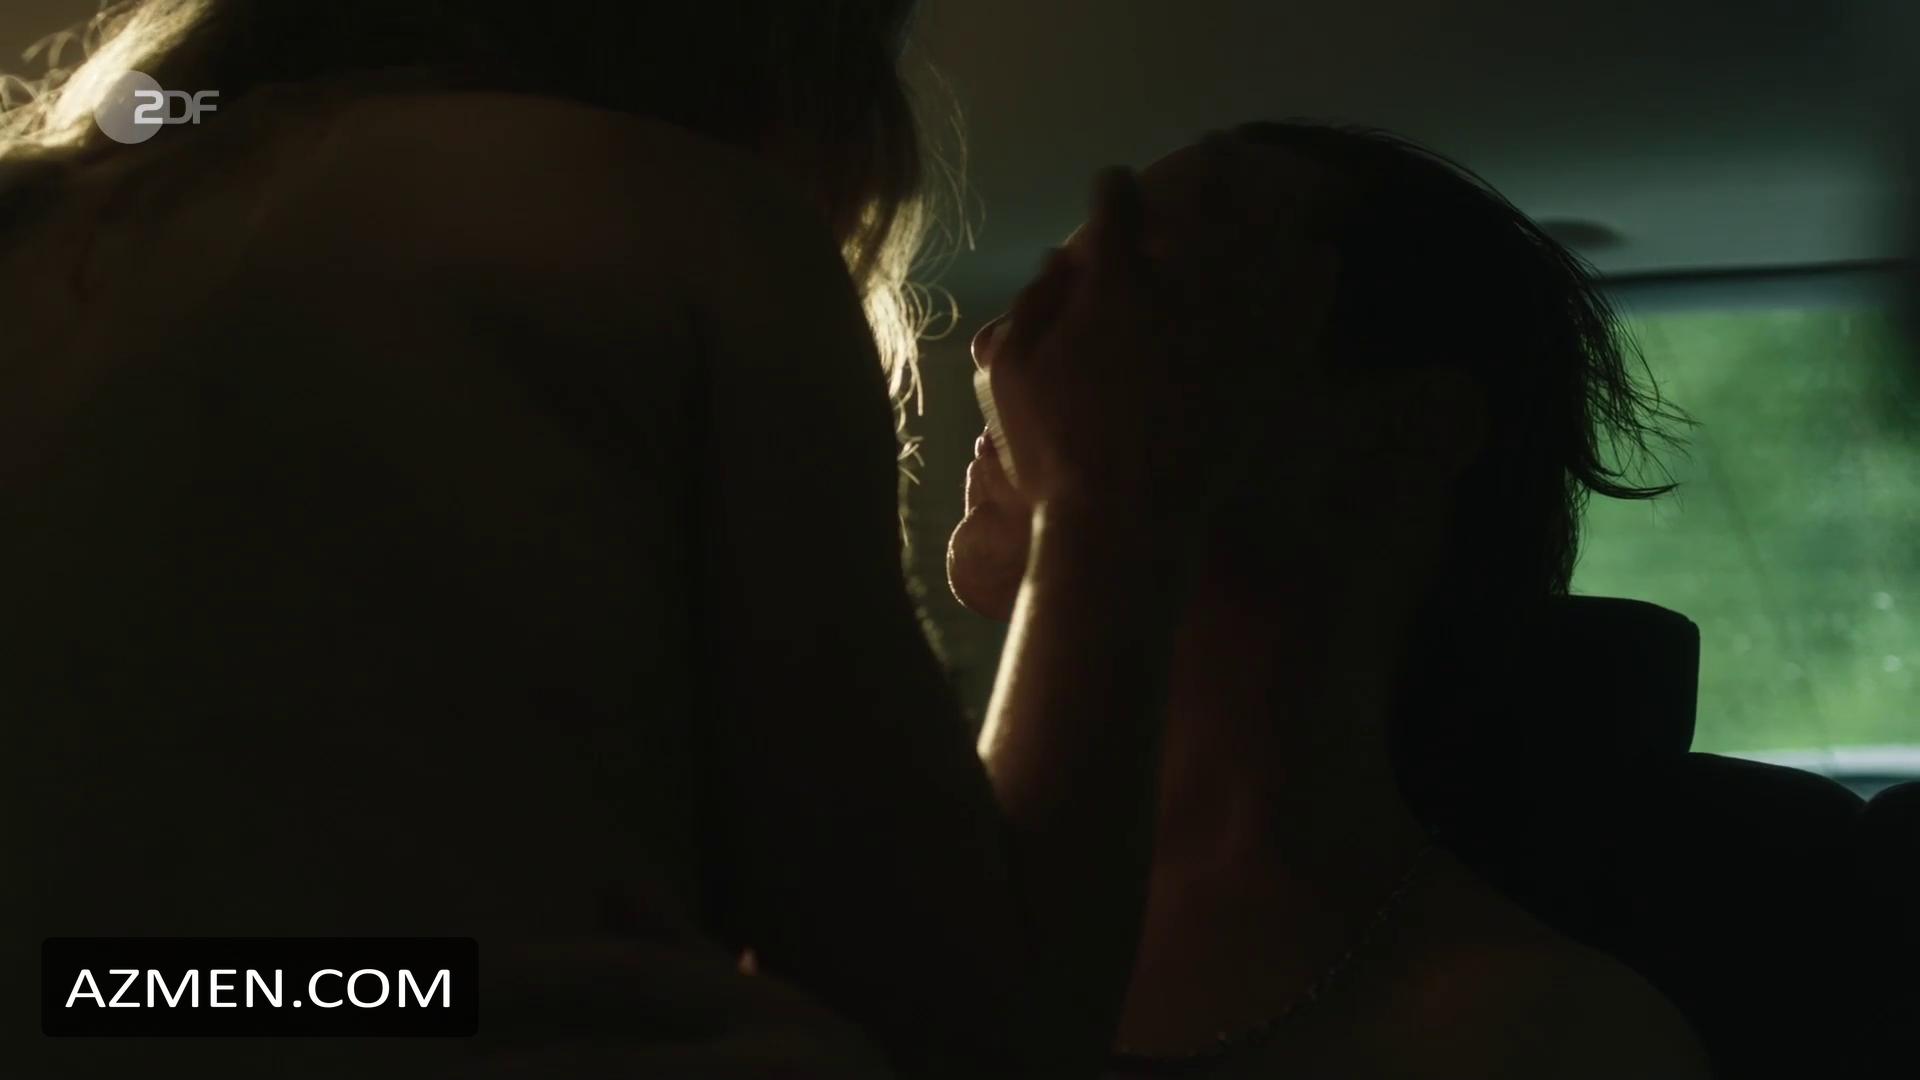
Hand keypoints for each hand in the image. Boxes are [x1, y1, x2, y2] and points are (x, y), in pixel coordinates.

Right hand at [981, 161, 1337, 538]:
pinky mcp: (1265, 374)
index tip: (1114, 184)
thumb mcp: (1008, 374)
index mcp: (1111, 289)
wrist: (1124, 525)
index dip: (1113, 188)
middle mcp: (1180, 296)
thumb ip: (1032, 305)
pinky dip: (1313, 275)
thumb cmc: (1053, 453)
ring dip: (1274, 208)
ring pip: (1269, 244)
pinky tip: (1320, 258)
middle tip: (1219, 148)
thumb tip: (1057, 259)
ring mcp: (1231, 333)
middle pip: (1207, 205)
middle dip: (1213, 169)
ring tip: (1284, 189)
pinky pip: (1304, 307)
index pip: (1116, 206)